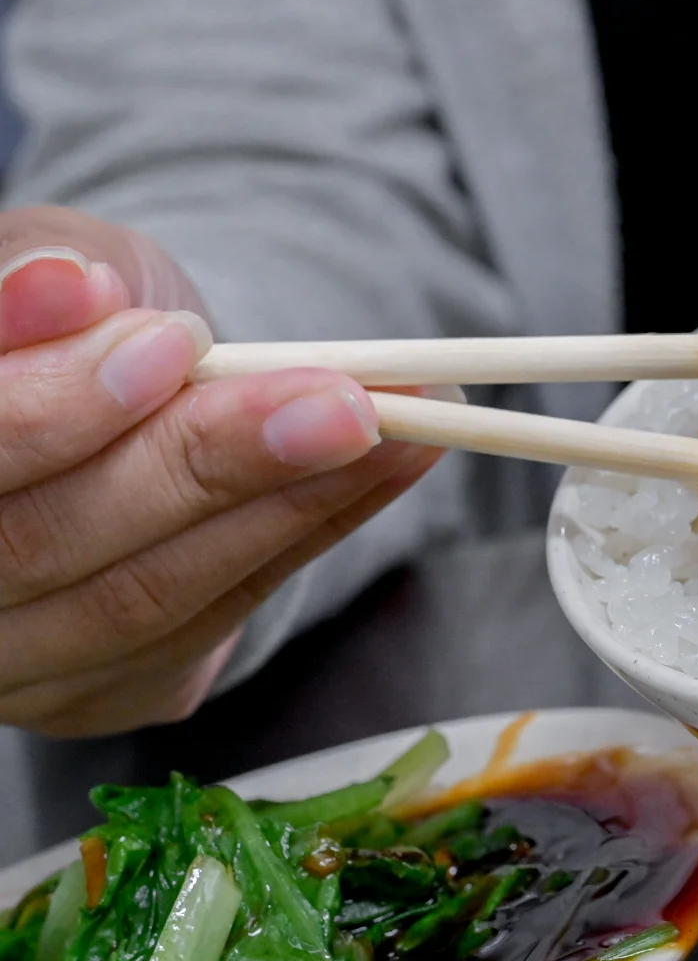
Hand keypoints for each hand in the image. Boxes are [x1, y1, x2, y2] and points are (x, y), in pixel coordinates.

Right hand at [0, 207, 441, 735]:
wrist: (110, 398)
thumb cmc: (61, 321)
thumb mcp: (53, 270)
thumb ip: (45, 276)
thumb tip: (73, 285)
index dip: (52, 407)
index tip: (170, 341)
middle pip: (43, 542)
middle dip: (202, 463)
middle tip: (338, 401)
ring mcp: (8, 661)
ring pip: (139, 597)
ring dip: (285, 504)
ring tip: (396, 423)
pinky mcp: (98, 690)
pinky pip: (210, 618)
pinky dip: (309, 532)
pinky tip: (392, 467)